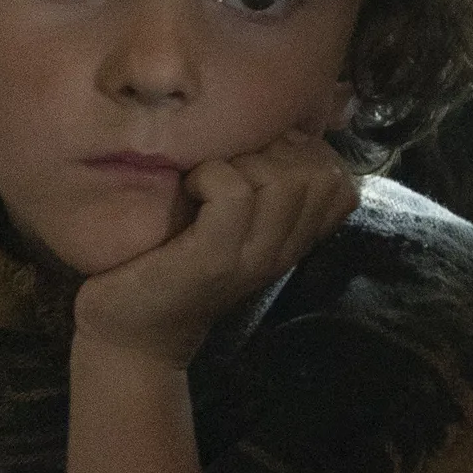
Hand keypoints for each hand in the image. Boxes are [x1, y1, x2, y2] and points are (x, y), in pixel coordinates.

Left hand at [71, 129, 354, 366]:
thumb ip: (262, 196)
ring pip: (283, 180)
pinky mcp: (213, 259)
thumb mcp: (232, 231)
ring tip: (209, 177)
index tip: (261, 157)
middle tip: (232, 164)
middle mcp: (284, 251)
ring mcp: (253, 257)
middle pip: (320, 174)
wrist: (130, 338)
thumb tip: (278, 134)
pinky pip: (234, 192)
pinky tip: (189, 188)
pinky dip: (211, 175)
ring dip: (243, 162)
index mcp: (293, 242)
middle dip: (276, 151)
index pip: (342, 184)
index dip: (307, 154)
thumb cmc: (168, 272)